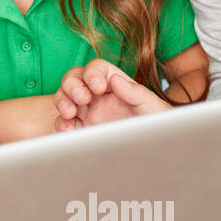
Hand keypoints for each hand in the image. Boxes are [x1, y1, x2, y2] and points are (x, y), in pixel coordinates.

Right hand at [54, 59, 170, 131]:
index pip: (96, 68)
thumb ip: (137, 93)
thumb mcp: (153, 108)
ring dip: (62, 101)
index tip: (98, 87)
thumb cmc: (159, 125)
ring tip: (69, 112)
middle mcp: (98, 95)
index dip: (92, 74)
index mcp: (115, 84)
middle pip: (75, 78)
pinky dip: (61, 124)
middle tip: (82, 99)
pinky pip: (64, 122)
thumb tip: (116, 80)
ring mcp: (87, 111)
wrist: (157, 151)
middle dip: (73, 86)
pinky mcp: (82, 129)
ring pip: (64, 97)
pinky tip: (68, 128)